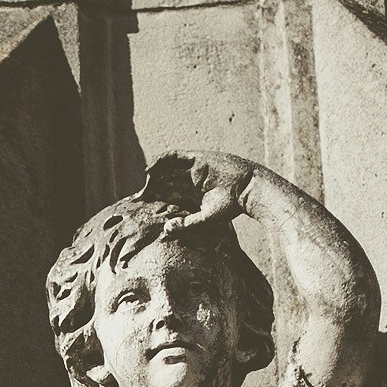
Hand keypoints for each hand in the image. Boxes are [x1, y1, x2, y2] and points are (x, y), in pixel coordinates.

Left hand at [138, 149, 253, 231]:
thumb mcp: (204, 218)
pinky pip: (175, 155)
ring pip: (168, 167)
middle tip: (138, 197)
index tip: (140, 205)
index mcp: (191, 193)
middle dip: (151, 186)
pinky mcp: (198, 158)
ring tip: (144, 183)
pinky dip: (162, 160)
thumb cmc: (231, 206)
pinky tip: (151, 169)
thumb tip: (165, 230)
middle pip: (165, 179)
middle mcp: (190, 179)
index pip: (168, 192)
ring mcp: (194, 168)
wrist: (248, 189)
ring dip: (154, 173)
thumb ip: (186, 224)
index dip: (153, 196)